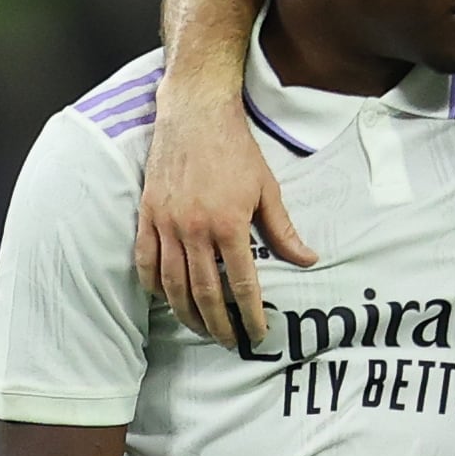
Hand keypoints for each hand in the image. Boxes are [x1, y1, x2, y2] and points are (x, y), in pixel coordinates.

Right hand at [133, 77, 315, 344]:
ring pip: (172, 284)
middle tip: (230, 342)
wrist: (195, 113)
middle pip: (204, 293)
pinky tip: (165, 300)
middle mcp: (194, 229)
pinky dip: (153, 285)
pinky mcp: (147, 214)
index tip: (258, 334)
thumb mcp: (267, 188)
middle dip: (219, 324)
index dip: (250, 315)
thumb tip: (308, 260)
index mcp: (229, 225)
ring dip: (186, 313)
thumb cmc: (236, 149)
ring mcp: (167, 223)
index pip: (241, 284)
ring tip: (201, 329)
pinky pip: (145, 260)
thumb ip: (283, 230)